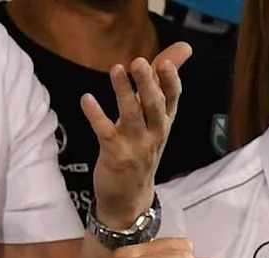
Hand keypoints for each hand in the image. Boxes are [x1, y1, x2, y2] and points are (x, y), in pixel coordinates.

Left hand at [83, 43, 188, 231]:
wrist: (130, 199)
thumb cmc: (141, 150)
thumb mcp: (154, 119)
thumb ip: (161, 82)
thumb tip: (182, 48)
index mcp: (163, 123)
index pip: (172, 99)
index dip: (171, 81)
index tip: (166, 61)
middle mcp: (154, 134)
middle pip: (155, 107)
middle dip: (148, 84)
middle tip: (139, 61)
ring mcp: (136, 146)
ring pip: (132, 117)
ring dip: (125, 93)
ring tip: (116, 70)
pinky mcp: (115, 156)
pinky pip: (106, 133)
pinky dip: (97, 116)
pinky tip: (87, 99)